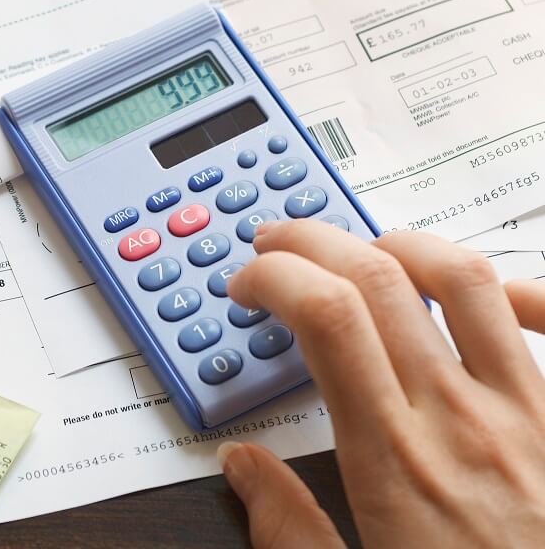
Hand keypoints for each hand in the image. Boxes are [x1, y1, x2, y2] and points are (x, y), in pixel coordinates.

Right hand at [221, 221, 544, 547]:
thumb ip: (288, 529)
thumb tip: (243, 468)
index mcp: (393, 458)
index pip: (326, 316)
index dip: (275, 278)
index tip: (249, 286)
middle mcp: (456, 416)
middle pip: (376, 277)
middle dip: (312, 240)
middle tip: (278, 244)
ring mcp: (523, 409)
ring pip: (460, 278)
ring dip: (397, 242)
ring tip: (360, 247)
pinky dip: (515, 286)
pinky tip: (485, 291)